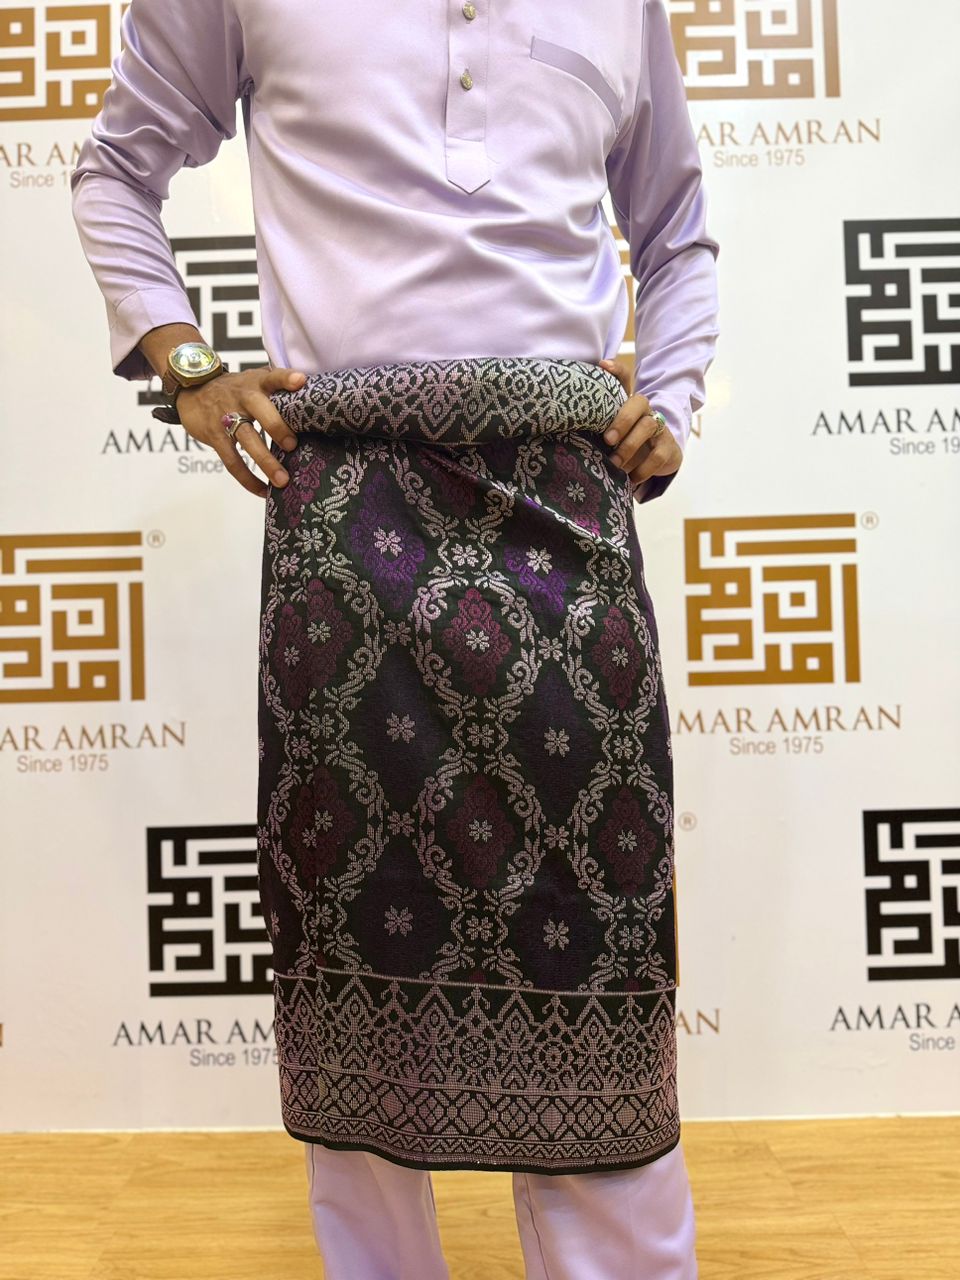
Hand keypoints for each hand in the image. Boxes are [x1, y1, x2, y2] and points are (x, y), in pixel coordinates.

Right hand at [177, 365, 307, 497]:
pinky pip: (232, 460)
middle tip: (292, 445)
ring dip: (265, 462)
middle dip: (277, 427)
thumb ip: (277, 387)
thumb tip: (312, 398)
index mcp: (257, 383)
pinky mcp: (215, 436)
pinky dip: (247, 478)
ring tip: (283, 481)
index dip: (286, 379)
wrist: (192, 390)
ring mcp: (227, 416)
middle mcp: (243, 397)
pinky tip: (262, 491)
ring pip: (247, 440)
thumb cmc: (235, 389)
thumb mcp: (254, 380)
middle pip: (260, 410)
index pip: (273, 376)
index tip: (301, 382)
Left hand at [598, 358, 682, 495]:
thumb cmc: (625, 444)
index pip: (624, 379)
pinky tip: (631, 479)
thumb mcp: (608, 435)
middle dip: (621, 421)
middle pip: (638, 402)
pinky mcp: (669, 447)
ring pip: (648, 427)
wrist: (658, 459)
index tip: (603, 365)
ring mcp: (659, 427)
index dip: (616, 370)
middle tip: (607, 440)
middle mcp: (645, 411)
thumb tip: (565, 428)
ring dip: (629, 446)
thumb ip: (594, 427)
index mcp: (627, 404)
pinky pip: (658, 455)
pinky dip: (643, 469)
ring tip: (615, 464)